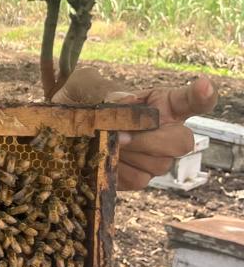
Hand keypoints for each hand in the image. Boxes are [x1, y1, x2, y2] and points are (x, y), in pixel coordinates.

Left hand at [53, 67, 217, 190]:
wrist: (62, 129)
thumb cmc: (83, 102)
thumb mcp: (90, 88)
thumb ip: (104, 92)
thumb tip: (120, 114)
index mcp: (162, 104)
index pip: (192, 99)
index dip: (202, 95)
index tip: (205, 87)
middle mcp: (168, 131)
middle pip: (182, 142)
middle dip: (149, 141)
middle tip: (119, 136)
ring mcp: (157, 157)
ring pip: (159, 164)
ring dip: (127, 155)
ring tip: (105, 144)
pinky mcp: (140, 177)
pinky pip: (138, 179)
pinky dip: (118, 170)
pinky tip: (105, 159)